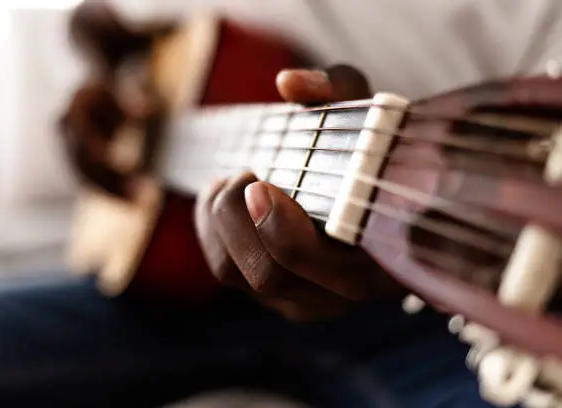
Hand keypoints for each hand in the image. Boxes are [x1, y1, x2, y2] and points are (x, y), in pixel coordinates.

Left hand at [195, 65, 404, 320]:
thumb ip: (337, 88)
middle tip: (248, 173)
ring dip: (221, 218)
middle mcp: (345, 292)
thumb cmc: (367, 155)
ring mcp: (306, 300)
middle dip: (238, 216)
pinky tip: (226, 197)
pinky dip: (212, 227)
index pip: (335, 274)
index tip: (260, 183)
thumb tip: (290, 83)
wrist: (367, 195)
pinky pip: (224, 269)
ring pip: (236, 274)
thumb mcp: (364, 113)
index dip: (284, 234)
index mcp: (383, 257)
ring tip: (239, 179)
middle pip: (270, 275)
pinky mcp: (274, 294)